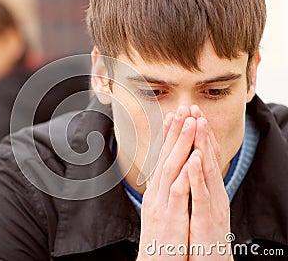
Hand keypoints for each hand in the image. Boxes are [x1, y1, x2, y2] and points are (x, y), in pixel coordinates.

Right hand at [137, 106, 194, 259]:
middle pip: (165, 156)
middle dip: (174, 132)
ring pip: (171, 167)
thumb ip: (164, 193)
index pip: (162, 158)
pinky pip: (178, 190)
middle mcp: (156, 193)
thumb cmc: (161, 239)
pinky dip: (185, 171)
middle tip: (182, 109)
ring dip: (180, 144)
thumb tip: (168, 177)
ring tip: (189, 122)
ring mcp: (161, 203)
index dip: (169, 137)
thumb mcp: (161, 212)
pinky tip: (193, 156)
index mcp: (156, 191)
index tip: (174, 117)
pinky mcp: (169, 216)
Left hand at [187, 106, 231, 259]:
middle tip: (193, 107)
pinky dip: (197, 176)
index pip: (201, 156)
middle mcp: (213, 191)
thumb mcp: (197, 205)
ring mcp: (212, 204)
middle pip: (205, 156)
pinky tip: (193, 159)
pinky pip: (201, 194)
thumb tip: (186, 167)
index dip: (195, 134)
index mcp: (207, 188)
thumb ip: (194, 186)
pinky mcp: (207, 218)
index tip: (188, 114)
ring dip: (201, 145)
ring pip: (207, 170)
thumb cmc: (201, 233)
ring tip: (197, 123)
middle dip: (199, 131)